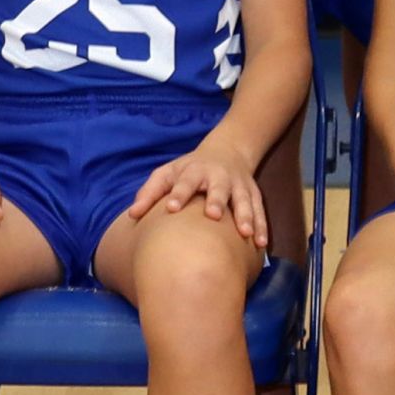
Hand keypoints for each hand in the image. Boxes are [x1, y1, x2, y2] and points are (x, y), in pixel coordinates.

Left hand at [130, 146, 268, 247]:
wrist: (228, 150)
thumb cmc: (189, 169)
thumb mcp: (168, 173)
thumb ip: (150, 192)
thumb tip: (132, 215)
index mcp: (194, 170)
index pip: (185, 181)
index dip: (179, 193)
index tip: (171, 208)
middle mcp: (218, 176)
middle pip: (218, 187)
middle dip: (216, 200)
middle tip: (213, 215)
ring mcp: (238, 185)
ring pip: (243, 199)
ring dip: (245, 215)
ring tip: (246, 233)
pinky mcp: (253, 193)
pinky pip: (259, 210)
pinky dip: (262, 226)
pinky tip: (261, 244)